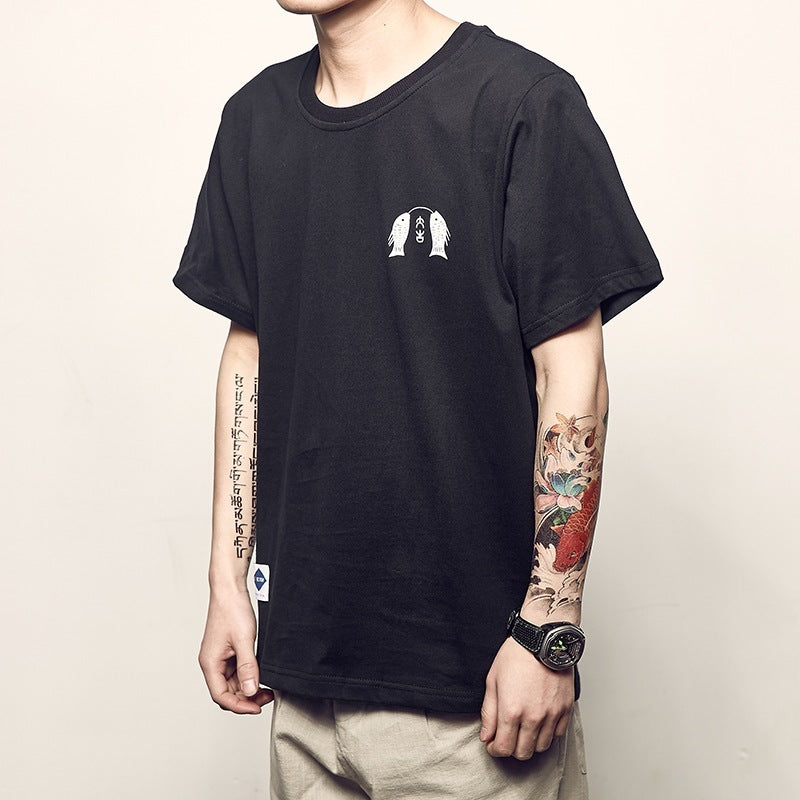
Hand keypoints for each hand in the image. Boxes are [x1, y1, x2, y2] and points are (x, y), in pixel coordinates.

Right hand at [198, 587, 273, 713]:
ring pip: (233, 683)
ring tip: (268, 687)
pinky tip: (261, 674)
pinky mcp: (228, 652)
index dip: (239, 706)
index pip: (221, 696)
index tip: (257, 708)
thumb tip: (250, 691)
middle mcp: (213, 663)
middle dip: (246, 698)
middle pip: (227, 692)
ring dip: (248, 688)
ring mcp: (220, 658)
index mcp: (210, 663)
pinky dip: (249, 676)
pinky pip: (237, 671)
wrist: (230, 590)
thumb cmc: (232, 610)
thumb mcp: (244, 640)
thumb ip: (247, 667)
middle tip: (267, 697)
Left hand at [479, 636, 573, 758]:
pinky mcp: (565, 709)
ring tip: (523, 730)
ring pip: (541, 747)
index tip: (493, 744)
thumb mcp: (492, 681)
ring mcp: (551, 714)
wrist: (542, 640)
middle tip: (507, 738)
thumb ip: (489, 713)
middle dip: (511, 749)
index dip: (495, 750)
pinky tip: (539, 723)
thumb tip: (486, 736)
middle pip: (522, 753)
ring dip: (530, 743)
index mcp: (511, 711)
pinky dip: (547, 734)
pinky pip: (557, 734)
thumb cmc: (516, 655)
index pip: (503, 748)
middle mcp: (533, 717)